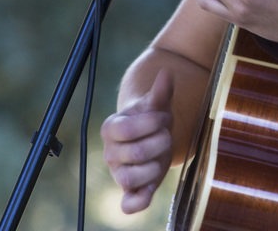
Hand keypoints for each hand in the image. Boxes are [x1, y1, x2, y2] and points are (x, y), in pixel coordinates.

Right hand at [100, 69, 174, 213]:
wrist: (152, 136)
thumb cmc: (152, 118)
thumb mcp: (156, 104)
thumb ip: (161, 91)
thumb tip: (167, 74)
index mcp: (111, 128)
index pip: (129, 129)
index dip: (153, 122)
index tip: (165, 117)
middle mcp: (110, 153)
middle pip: (136, 153)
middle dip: (160, 142)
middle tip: (167, 136)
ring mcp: (118, 173)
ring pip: (132, 178)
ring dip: (155, 166)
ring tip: (163, 155)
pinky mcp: (130, 191)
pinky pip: (128, 204)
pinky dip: (138, 202)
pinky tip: (150, 191)